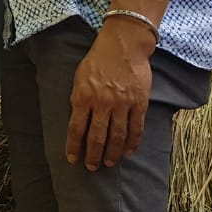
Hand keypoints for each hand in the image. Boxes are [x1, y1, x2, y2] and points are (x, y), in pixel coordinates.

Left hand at [66, 18, 154, 170]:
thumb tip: (76, 119)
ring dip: (112, 153)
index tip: (72, 159)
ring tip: (108, 162)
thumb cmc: (99, 59)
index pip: (76, 128)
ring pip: (117, 136)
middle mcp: (102, 102)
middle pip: (97, 137)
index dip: (74, 146)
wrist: (124, 44)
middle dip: (93, 155)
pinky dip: (132, 143)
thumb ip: (78, 98)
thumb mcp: (80, 76)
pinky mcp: (139, 103)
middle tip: (92, 167)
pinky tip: (128, 152)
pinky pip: (136, 128)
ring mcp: (122, 104)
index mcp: (84, 95)